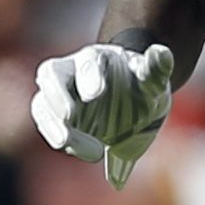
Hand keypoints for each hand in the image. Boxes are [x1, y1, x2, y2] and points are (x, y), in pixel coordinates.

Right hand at [32, 40, 178, 186]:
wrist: (132, 104)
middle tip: (68, 117)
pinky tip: (81, 151)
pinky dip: (57, 136)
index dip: (90, 75)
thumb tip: (161, 53)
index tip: (96, 95)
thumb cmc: (141, 87)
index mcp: (100, 58)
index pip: (89, 61)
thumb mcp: (155, 81)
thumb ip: (157, 68)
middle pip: (51, 73)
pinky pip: (45, 123)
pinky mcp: (52, 114)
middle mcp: (72, 70)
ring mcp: (58, 93)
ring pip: (43, 103)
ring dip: (55, 126)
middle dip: (57, 96)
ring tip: (91, 151)